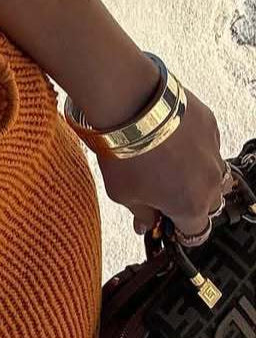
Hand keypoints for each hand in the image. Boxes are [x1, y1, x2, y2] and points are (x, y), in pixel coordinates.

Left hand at [95, 86, 230, 240]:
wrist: (130, 106)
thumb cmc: (123, 152)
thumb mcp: (122, 192)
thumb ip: (140, 213)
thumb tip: (144, 225)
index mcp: (190, 206)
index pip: (196, 232)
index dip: (180, 230)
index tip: (167, 223)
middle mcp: (211, 183)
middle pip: (209, 204)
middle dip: (191, 202)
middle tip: (164, 192)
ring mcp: (215, 153)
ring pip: (215, 174)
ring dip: (199, 176)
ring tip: (171, 166)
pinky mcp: (211, 127)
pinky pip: (209, 145)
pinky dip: (195, 148)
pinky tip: (171, 140)